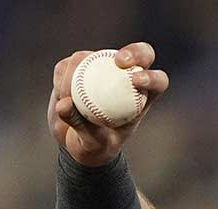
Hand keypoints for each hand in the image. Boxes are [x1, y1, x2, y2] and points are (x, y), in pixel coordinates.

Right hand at [47, 42, 169, 166]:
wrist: (74, 141)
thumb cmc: (95, 146)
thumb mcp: (92, 143)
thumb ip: (82, 126)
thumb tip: (64, 104)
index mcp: (141, 98)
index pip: (157, 81)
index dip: (152, 77)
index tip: (136, 81)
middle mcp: (123, 77)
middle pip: (137, 55)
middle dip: (133, 52)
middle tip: (119, 62)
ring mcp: (100, 68)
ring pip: (91, 57)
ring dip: (77, 73)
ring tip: (67, 98)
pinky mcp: (76, 68)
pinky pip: (67, 66)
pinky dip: (61, 79)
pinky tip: (60, 95)